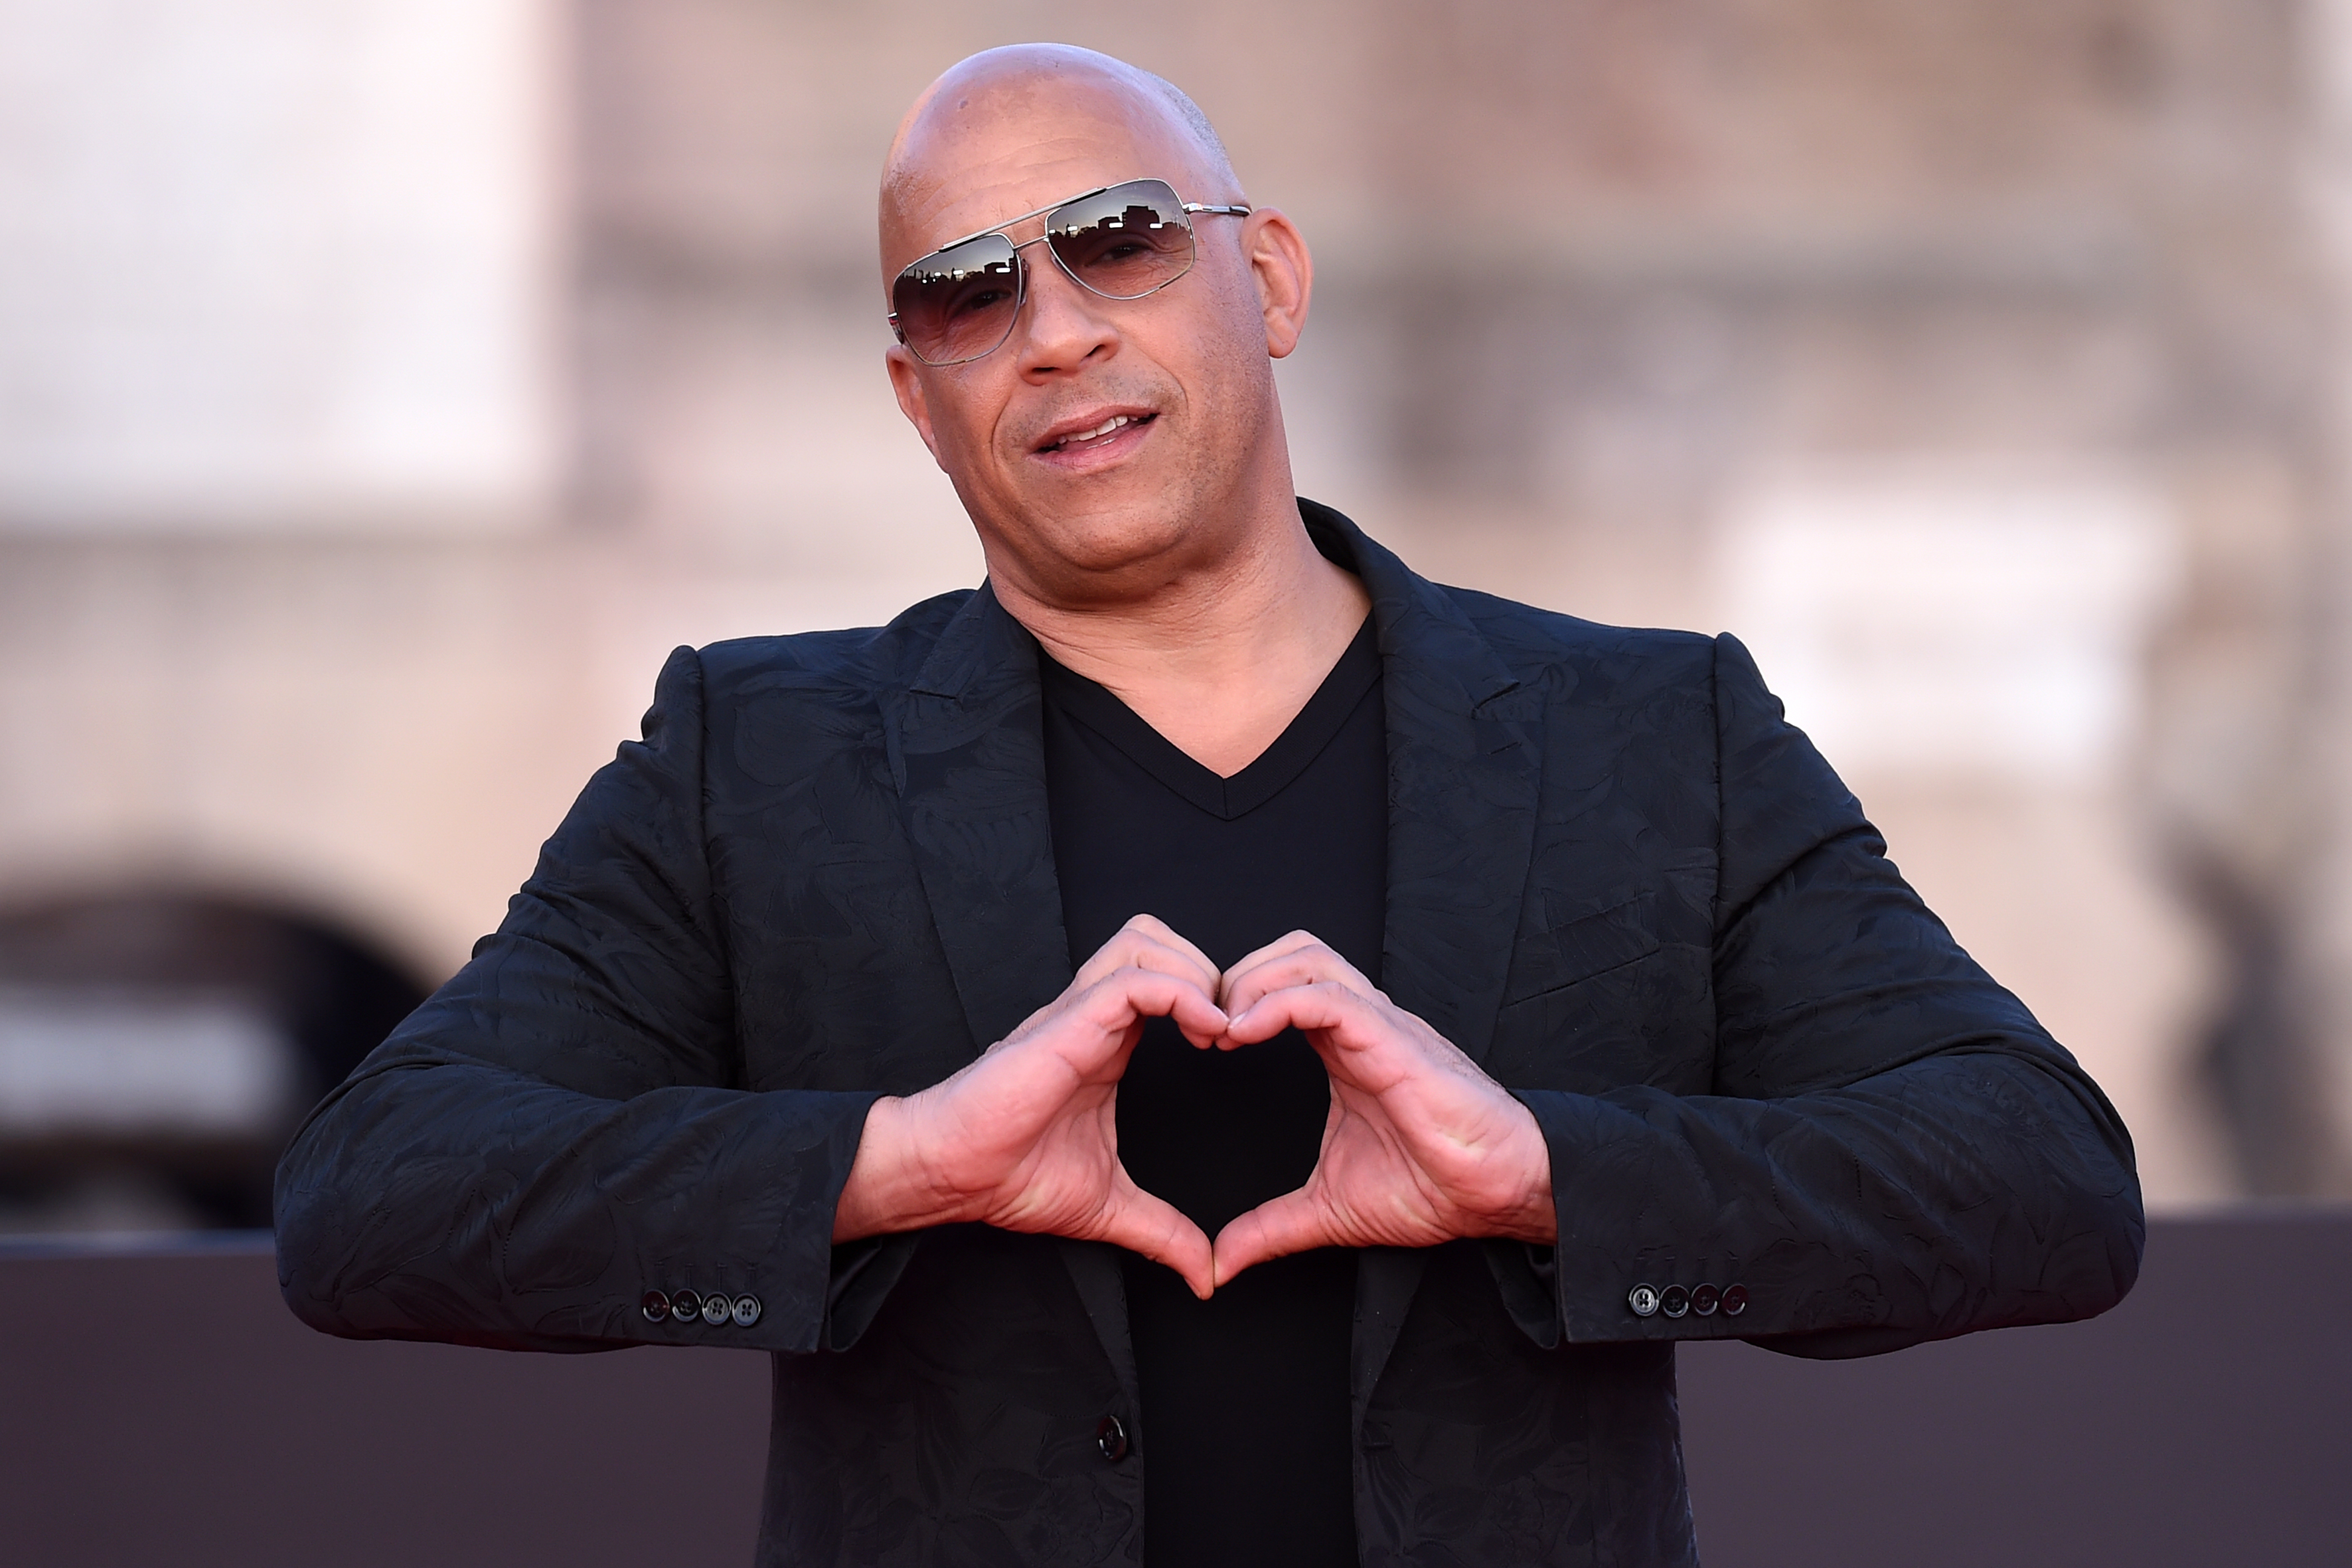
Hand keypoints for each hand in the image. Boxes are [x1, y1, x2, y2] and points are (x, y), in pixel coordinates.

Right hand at [833, 915, 1224, 1297]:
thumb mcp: (1110, 1207)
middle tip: (1231, 1029)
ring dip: (1196, 973)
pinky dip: (1181, 994)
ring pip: (1146, 941)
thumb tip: (1205, 1277)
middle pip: (1158, 940)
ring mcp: (1078, 1013)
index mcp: (1107, 1043)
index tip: (1235, 1049)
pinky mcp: (1068, 1023)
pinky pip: (1135, 979)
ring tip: (1216, 1028)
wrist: (952, 1175)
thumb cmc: (1010, 1178)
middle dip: (1208, 970)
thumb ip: (1163, 1232)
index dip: (1209, 1000)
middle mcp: (1094, 1016)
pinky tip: (1205, 1034)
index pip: (1165, 980)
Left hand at [1209, 932, 1555, 1286]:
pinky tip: (1244, 1033)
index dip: (1235, 1001)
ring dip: (1253, 981)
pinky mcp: (1395, 1040)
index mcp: (1344, 1049)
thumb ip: (1272, 1228)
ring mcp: (1379, 1026)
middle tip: (1203, 1027)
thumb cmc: (1435, 1188)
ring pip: (1308, 957)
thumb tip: (1224, 1264)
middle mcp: (1360, 1026)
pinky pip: (1331, 996)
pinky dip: (1278, 1002)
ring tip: (1223, 1028)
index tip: (1202, 1044)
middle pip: (1291, 953)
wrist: (1499, 1192)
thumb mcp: (1329, 1212)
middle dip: (1237, 975)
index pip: (1282, 987)